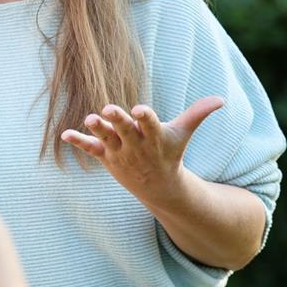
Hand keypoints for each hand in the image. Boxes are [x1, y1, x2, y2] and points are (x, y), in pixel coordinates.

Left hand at [61, 96, 224, 203]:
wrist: (159, 187)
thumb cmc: (170, 153)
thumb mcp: (183, 134)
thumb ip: (198, 114)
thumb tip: (221, 99)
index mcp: (154, 136)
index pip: (149, 123)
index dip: (144, 116)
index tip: (137, 109)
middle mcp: (136, 144)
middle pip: (124, 129)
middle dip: (117, 120)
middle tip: (108, 109)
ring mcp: (119, 151)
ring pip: (106, 138)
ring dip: (96, 129)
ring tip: (88, 118)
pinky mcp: (106, 156)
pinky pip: (90, 149)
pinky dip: (78, 142)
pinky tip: (64, 135)